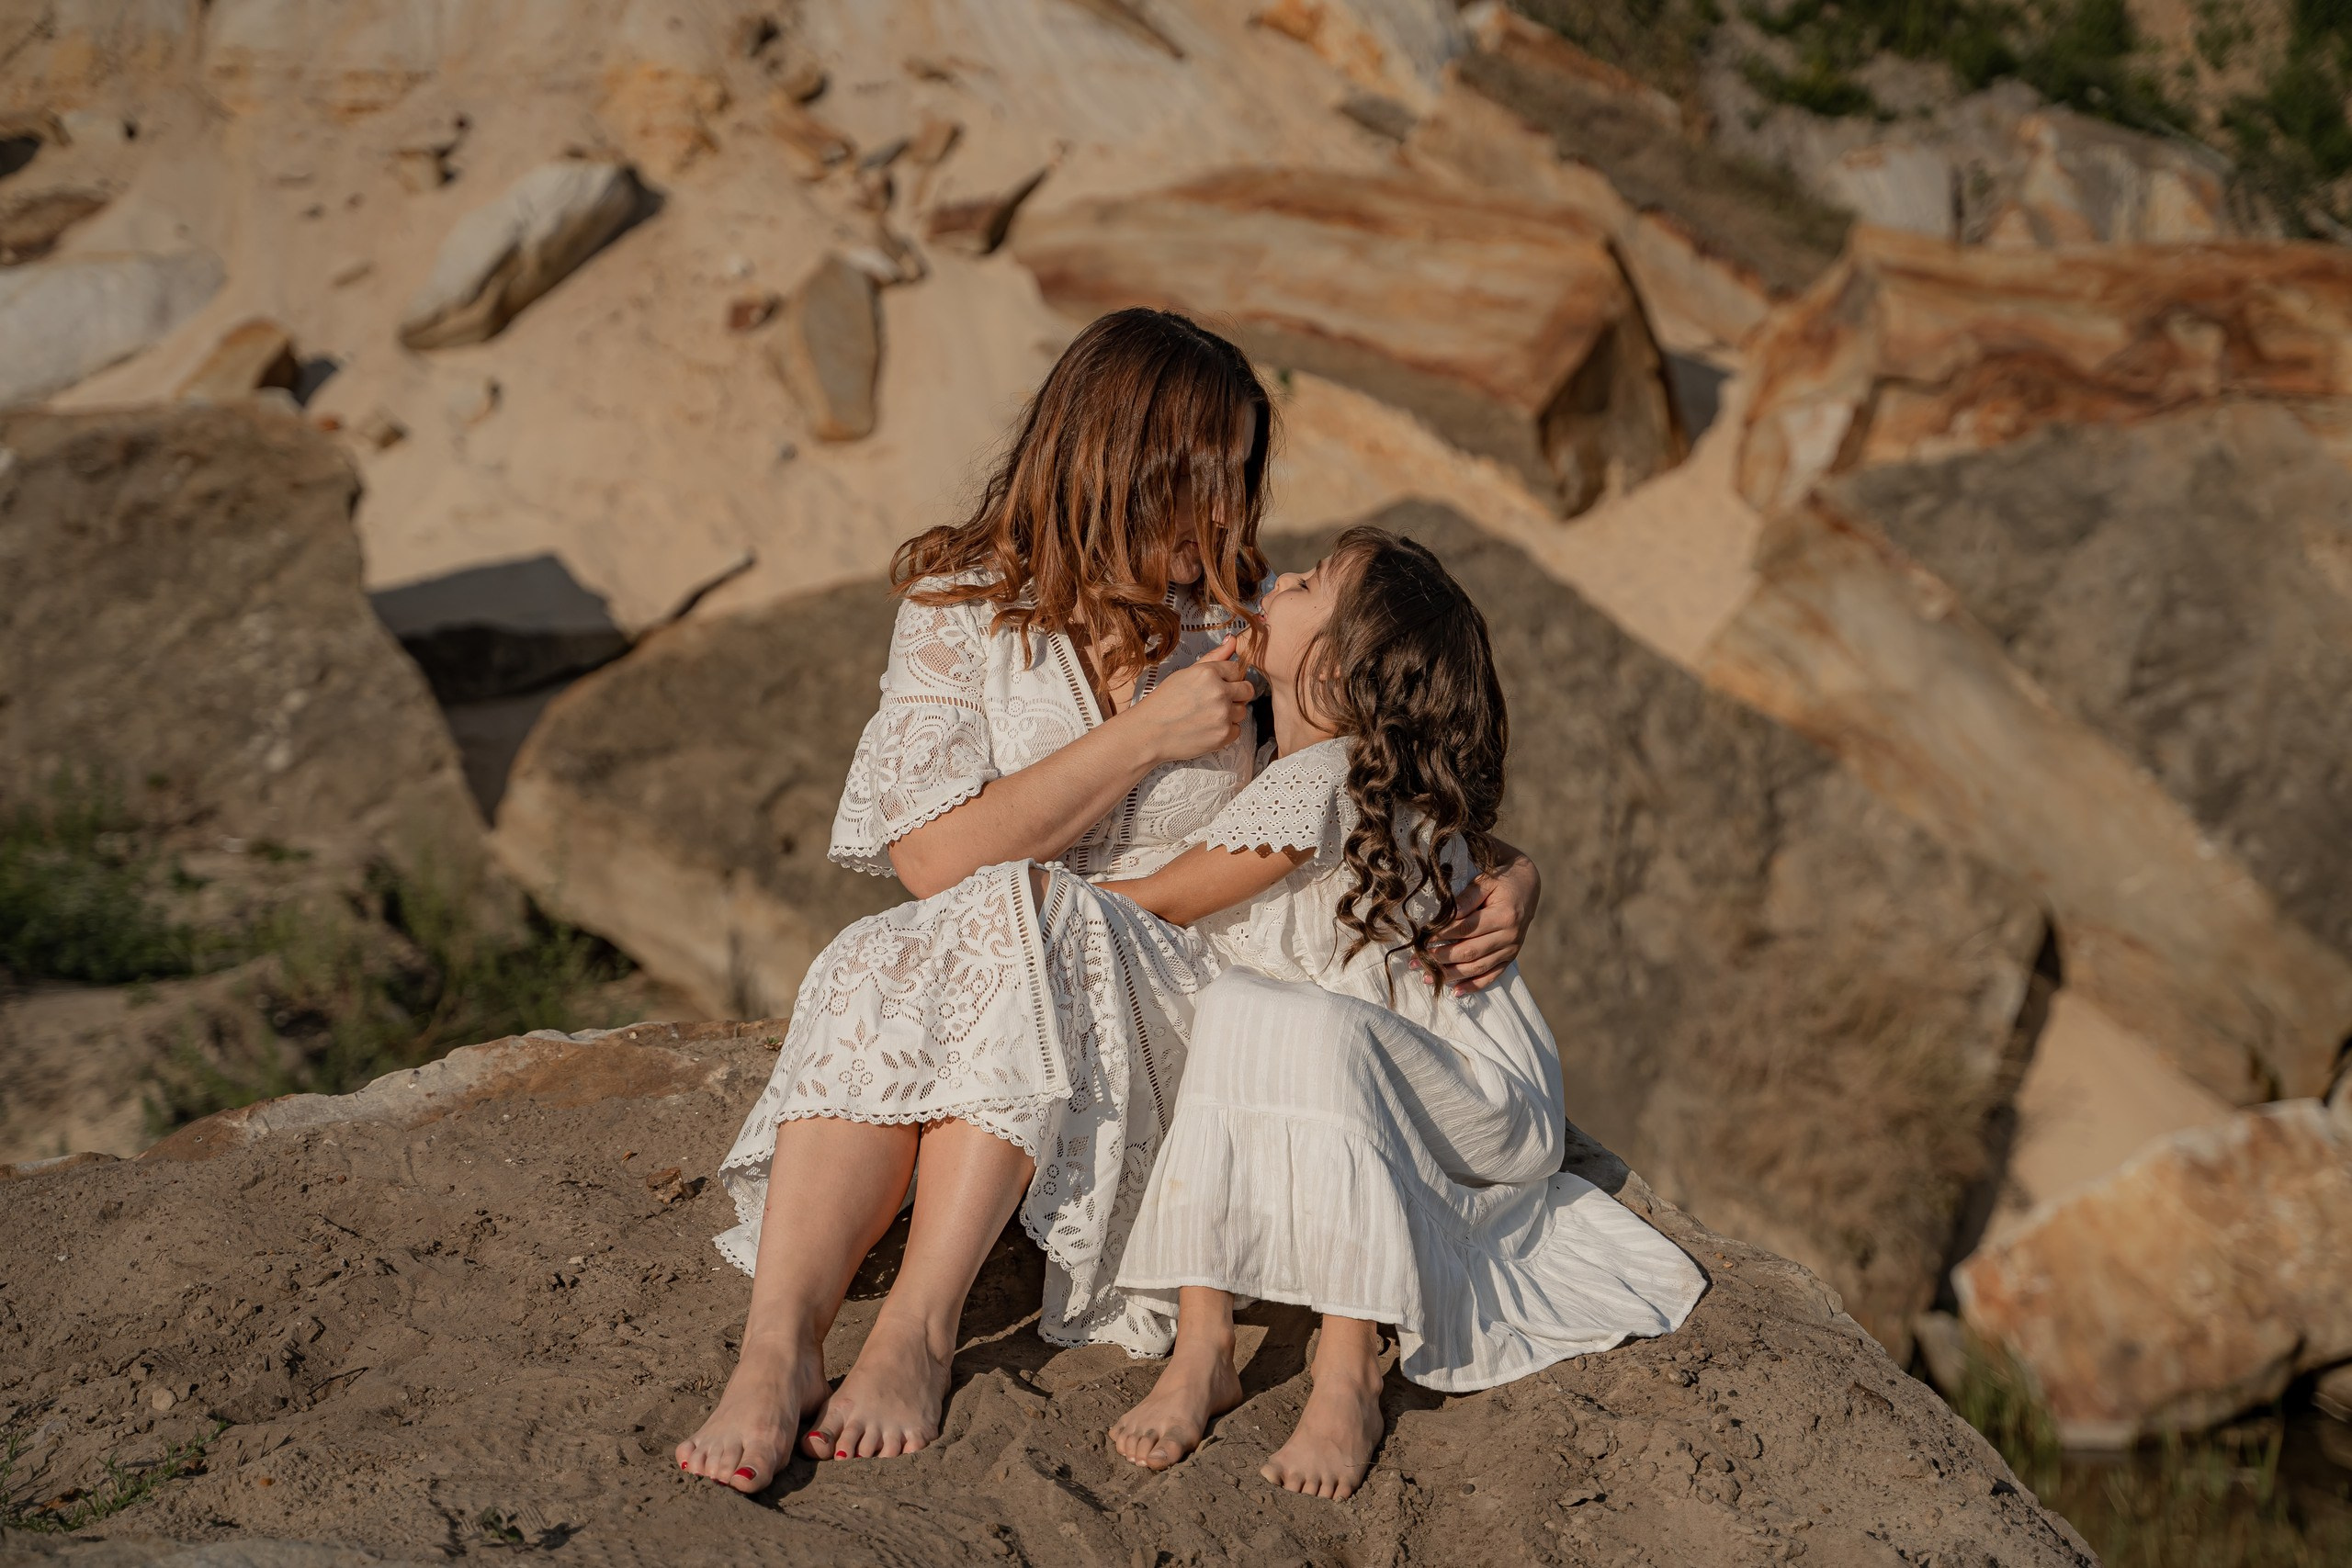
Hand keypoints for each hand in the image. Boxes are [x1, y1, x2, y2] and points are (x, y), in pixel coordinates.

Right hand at [1124, 636, 1251, 765]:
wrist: (1149, 732)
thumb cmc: (1164, 701)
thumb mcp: (1186, 673)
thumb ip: (1214, 657)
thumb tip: (1233, 640)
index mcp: (1208, 672)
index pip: (1237, 669)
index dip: (1229, 678)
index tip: (1218, 685)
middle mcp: (1219, 692)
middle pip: (1247, 689)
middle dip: (1236, 694)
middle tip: (1217, 700)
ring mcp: (1223, 715)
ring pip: (1242, 710)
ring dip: (1230, 713)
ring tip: (1208, 715)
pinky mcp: (1223, 735)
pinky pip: (1237, 729)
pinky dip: (1225, 730)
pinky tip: (1207, 728)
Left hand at [1431, 847, 1540, 994]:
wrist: (1527, 885)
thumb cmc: (1501, 880)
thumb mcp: (1485, 881)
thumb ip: (1466, 899)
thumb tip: (1447, 915)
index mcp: (1504, 915)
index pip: (1466, 929)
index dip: (1443, 935)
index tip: (1423, 939)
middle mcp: (1510, 936)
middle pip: (1470, 952)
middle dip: (1441, 958)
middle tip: (1417, 961)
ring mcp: (1511, 949)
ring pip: (1478, 967)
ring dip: (1451, 975)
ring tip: (1428, 978)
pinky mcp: (1510, 957)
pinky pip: (1492, 975)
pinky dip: (1474, 985)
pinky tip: (1455, 991)